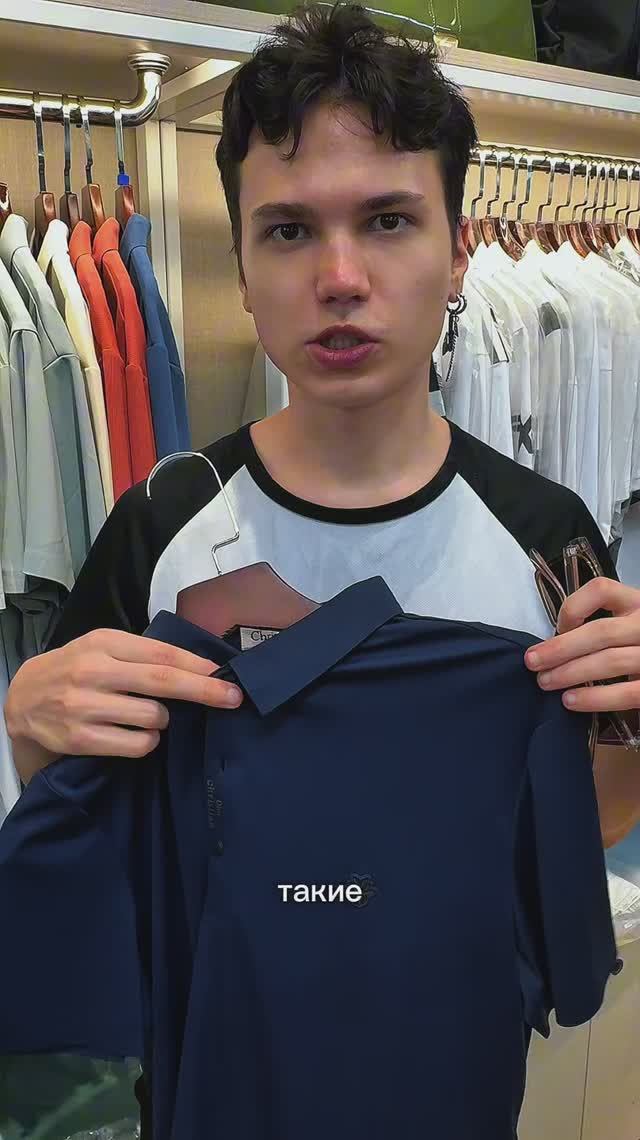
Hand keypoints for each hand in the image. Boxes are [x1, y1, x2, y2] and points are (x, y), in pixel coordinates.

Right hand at [4, 628, 243, 760]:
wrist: (23, 700)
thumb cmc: (76, 669)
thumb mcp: (102, 647)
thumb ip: (142, 653)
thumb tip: (200, 666)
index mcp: (104, 642)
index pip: (162, 653)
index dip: (198, 666)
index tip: (226, 674)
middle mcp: (94, 671)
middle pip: (163, 682)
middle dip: (205, 691)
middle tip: (232, 698)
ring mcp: (85, 706)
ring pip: (153, 717)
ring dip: (163, 720)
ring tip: (147, 714)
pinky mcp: (80, 739)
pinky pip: (137, 745)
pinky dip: (147, 742)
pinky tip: (135, 734)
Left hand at [524, 578, 639, 713]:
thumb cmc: (635, 643)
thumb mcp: (623, 622)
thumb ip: (600, 624)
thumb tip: (556, 640)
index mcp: (637, 602)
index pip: (602, 590)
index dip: (573, 607)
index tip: (556, 627)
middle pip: (601, 632)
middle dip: (560, 648)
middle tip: (533, 662)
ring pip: (610, 662)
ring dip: (571, 673)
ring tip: (546, 682)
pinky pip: (627, 693)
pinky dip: (594, 698)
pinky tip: (570, 700)